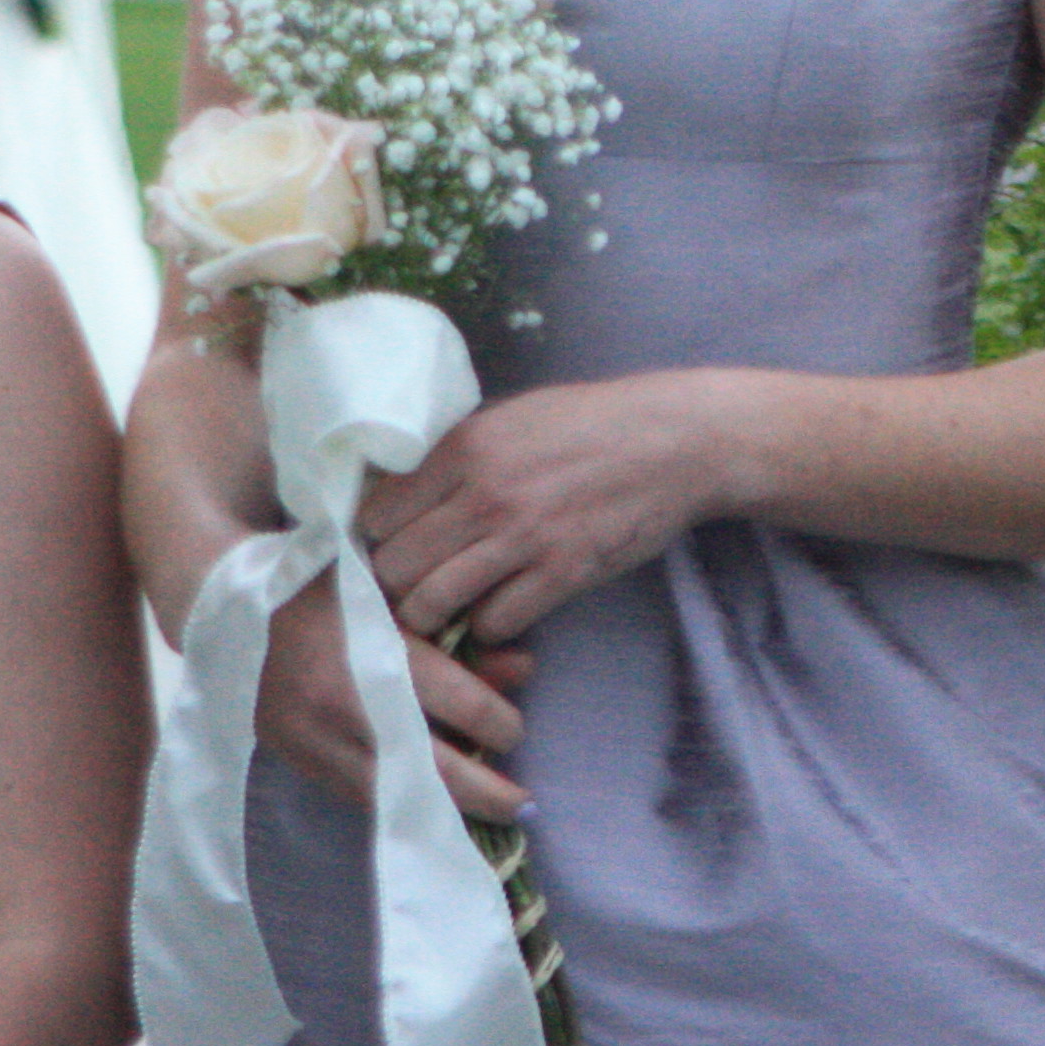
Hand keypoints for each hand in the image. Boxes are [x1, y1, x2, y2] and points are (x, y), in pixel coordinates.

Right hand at [253, 566, 534, 826]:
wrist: (234, 603)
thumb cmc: (325, 582)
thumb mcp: (396, 590)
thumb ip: (459, 631)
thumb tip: (523, 669)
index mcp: (379, 652)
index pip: (465, 708)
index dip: (502, 725)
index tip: (514, 730)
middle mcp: (351, 707)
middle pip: (438, 770)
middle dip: (488, 793)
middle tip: (524, 806)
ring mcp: (319, 744)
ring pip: (397, 797)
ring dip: (444, 810)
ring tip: (486, 814)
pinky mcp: (299, 761)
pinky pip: (360, 797)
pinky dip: (397, 805)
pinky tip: (425, 806)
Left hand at [360, 373, 741, 647]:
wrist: (671, 441)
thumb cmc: (587, 424)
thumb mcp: (509, 418)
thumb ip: (454, 454)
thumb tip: (398, 491)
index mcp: (463, 448)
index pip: (377, 515)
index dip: (373, 542)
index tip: (383, 554)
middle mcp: (482, 494)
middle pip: (394, 566)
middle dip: (392, 588)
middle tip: (405, 594)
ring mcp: (522, 537)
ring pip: (433, 602)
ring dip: (432, 616)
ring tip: (443, 614)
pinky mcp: (561, 573)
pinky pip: (494, 622)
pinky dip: (488, 626)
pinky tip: (498, 610)